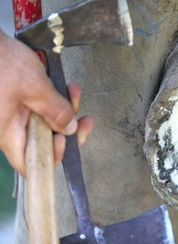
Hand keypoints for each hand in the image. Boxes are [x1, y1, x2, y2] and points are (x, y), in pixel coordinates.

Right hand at [0, 29, 93, 176]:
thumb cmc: (0, 61)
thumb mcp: (35, 87)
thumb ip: (56, 110)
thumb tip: (70, 128)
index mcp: (7, 133)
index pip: (30, 163)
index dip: (52, 157)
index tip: (66, 140)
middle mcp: (8, 128)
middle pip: (44, 141)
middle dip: (67, 128)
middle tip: (84, 120)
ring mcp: (11, 115)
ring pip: (45, 123)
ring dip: (64, 109)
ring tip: (74, 91)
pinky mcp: (15, 102)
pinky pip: (38, 109)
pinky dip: (52, 100)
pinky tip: (63, 88)